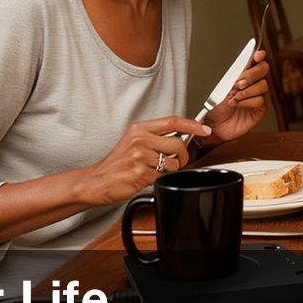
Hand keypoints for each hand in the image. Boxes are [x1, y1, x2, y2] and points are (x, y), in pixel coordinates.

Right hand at [80, 116, 205, 205]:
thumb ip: (156, 137)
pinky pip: (163, 177)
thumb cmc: (118, 164)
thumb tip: (182, 137)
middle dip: (184, 156)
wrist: (97, 181)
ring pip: (173, 163)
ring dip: (170, 170)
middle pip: (178, 143)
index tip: (205, 129)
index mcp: (139, 128)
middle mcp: (139, 139)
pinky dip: (159, 179)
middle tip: (177, 162)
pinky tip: (146, 177)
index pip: (173, 121)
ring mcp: (139, 156)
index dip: (193, 125)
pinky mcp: (140, 173)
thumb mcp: (134, 142)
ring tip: (156, 170)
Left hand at [204, 50, 269, 141]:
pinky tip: (237, 105)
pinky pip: (260, 100)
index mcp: (243, 75)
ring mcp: (257, 96)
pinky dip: (247, 102)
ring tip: (234, 98)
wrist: (213, 124)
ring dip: (246, 91)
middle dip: (251, 75)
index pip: (256, 61)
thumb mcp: (224, 86)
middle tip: (239, 83)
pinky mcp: (260, 109)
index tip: (258, 55)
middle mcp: (252, 84)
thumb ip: (238, 73)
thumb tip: (247, 59)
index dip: (259, 56)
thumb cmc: (216, 107)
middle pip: (263, 70)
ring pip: (263, 85)